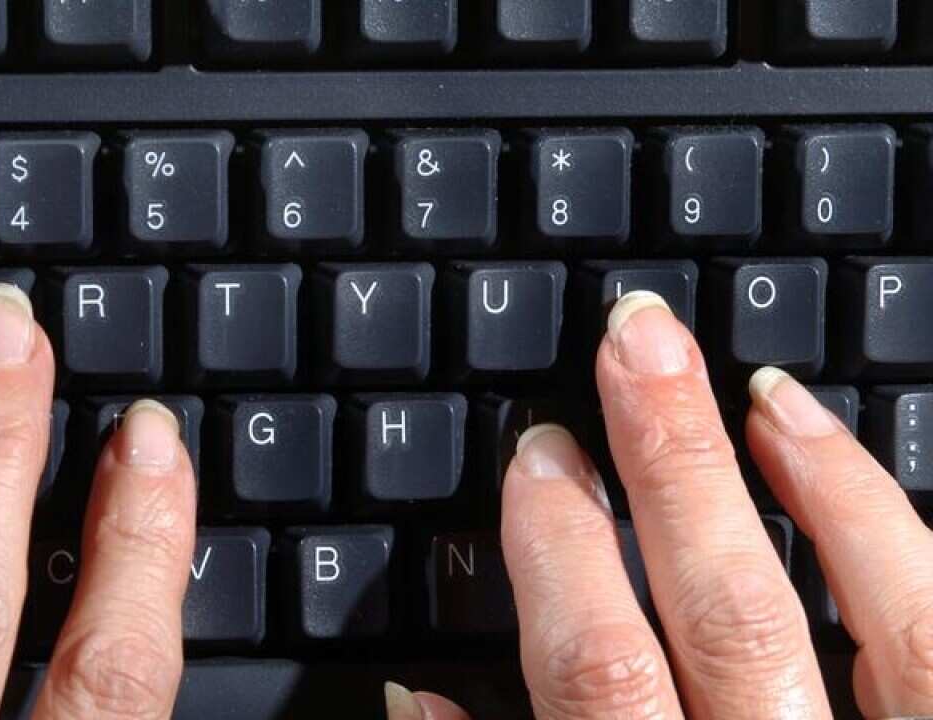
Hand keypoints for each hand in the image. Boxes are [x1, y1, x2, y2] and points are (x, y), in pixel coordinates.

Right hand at [394, 291, 932, 718]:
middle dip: (673, 465)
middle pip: (730, 610)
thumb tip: (409, 696)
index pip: (599, 670)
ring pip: (883, 615)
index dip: (562, 553)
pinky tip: (839, 460)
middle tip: (636, 348)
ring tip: (759, 388)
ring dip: (815, 486)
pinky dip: (890, 535)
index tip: (539, 462)